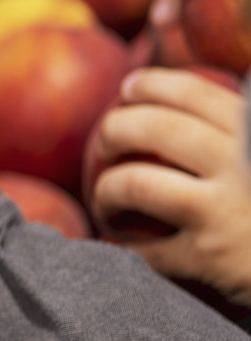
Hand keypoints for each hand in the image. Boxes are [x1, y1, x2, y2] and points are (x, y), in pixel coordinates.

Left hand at [88, 68, 250, 306]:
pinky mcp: (212, 256)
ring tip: (105, 199)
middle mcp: (244, 165)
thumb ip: (239, 130)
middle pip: (155, 129)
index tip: (129, 88)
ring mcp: (227, 210)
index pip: (195, 94)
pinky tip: (123, 243)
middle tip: (103, 142)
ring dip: (107, 190)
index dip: (152, 84)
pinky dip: (125, 244)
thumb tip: (189, 87)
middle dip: (114, 130)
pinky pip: (146, 247)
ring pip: (136, 183)